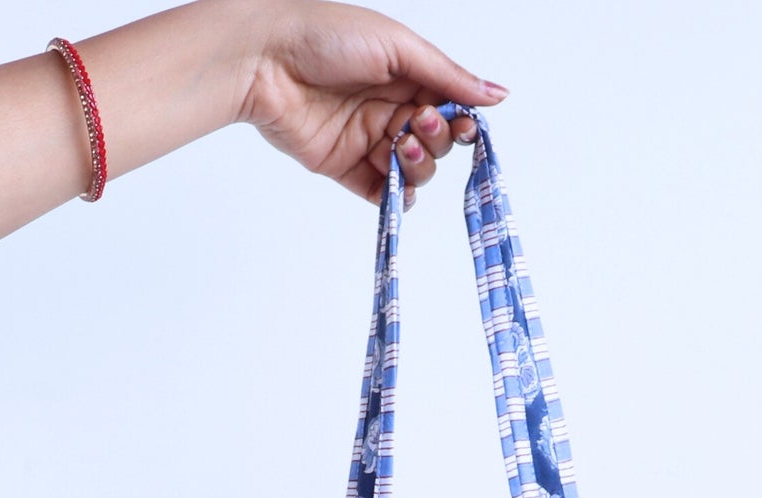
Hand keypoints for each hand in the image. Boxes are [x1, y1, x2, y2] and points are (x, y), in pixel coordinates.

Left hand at [235, 1, 503, 204]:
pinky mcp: (345, 167)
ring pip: (414, 172)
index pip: (450, 108)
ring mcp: (368, 140)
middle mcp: (390, 108)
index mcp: (406, 76)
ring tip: (399, 146)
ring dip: (417, 166)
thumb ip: (448, 76)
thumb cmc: (325, 37)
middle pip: (436, 144)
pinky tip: (396, 184)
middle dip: (437, 140)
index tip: (463, 124)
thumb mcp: (397, 47)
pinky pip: (382, 194)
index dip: (460, 122)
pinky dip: (395, 196)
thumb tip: (498, 95)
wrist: (263, 60)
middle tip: (419, 123)